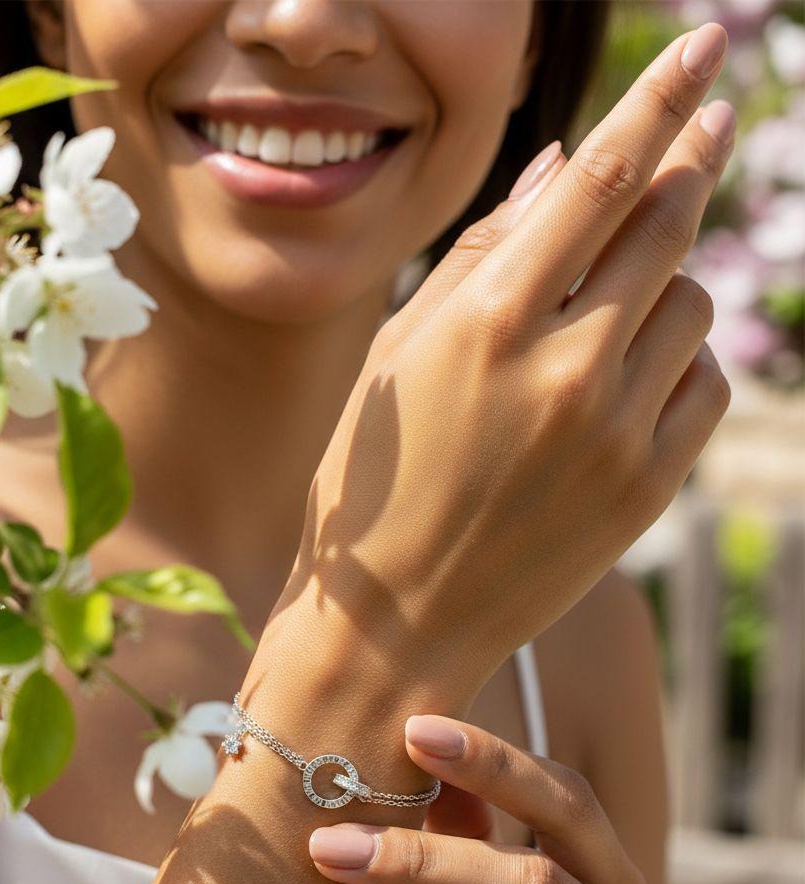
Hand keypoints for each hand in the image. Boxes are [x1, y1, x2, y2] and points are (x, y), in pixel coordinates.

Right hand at [284, 22, 733, 708]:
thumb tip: (558, 168)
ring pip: (693, 306)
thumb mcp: (399, 355)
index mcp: (488, 323)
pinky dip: (680, 362)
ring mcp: (615, 433)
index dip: (656, 103)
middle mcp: (565, 369)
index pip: (598, 180)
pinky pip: (702, 386)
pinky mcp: (647, 488)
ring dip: (670, 279)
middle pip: (664, 227)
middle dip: (693, 161)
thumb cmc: (374, 481)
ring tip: (620, 304)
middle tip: (712, 123)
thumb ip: (482, 254)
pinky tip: (631, 376)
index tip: (702, 54)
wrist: (394, 622)